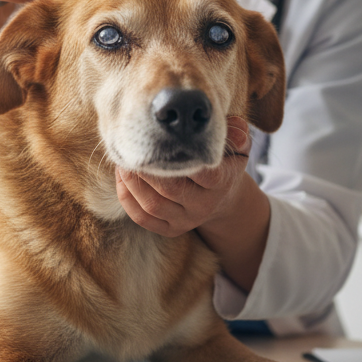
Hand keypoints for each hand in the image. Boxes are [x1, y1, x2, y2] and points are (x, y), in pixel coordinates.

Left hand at [115, 117, 250, 237]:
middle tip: (132, 146)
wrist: (223, 196)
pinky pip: (142, 218)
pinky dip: (127, 197)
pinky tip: (123, 177)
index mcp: (221, 182)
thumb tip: (234, 131)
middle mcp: (204, 206)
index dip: (177, 154)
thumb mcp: (237, 146)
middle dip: (146, 167)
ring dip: (132, 181)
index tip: (159, 137)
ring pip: (152, 204)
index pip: (200, 170)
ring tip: (123, 159)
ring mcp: (186, 221)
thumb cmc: (224, 161)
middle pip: (170, 188)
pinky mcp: (171, 230)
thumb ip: (237, 134)